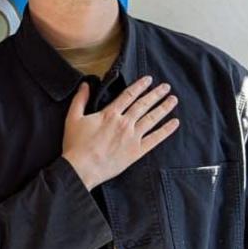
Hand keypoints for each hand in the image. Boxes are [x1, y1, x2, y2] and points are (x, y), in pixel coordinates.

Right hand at [61, 76, 179, 188]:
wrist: (82, 168)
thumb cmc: (76, 145)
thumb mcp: (72, 118)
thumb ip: (80, 100)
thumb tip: (85, 85)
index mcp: (110, 114)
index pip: (128, 95)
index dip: (140, 86)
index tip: (149, 79)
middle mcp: (124, 123)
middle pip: (143, 105)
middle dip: (156, 94)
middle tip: (166, 87)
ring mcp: (132, 137)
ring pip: (152, 119)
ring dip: (163, 108)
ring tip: (173, 100)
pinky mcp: (136, 151)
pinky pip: (155, 139)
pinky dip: (166, 130)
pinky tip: (174, 123)